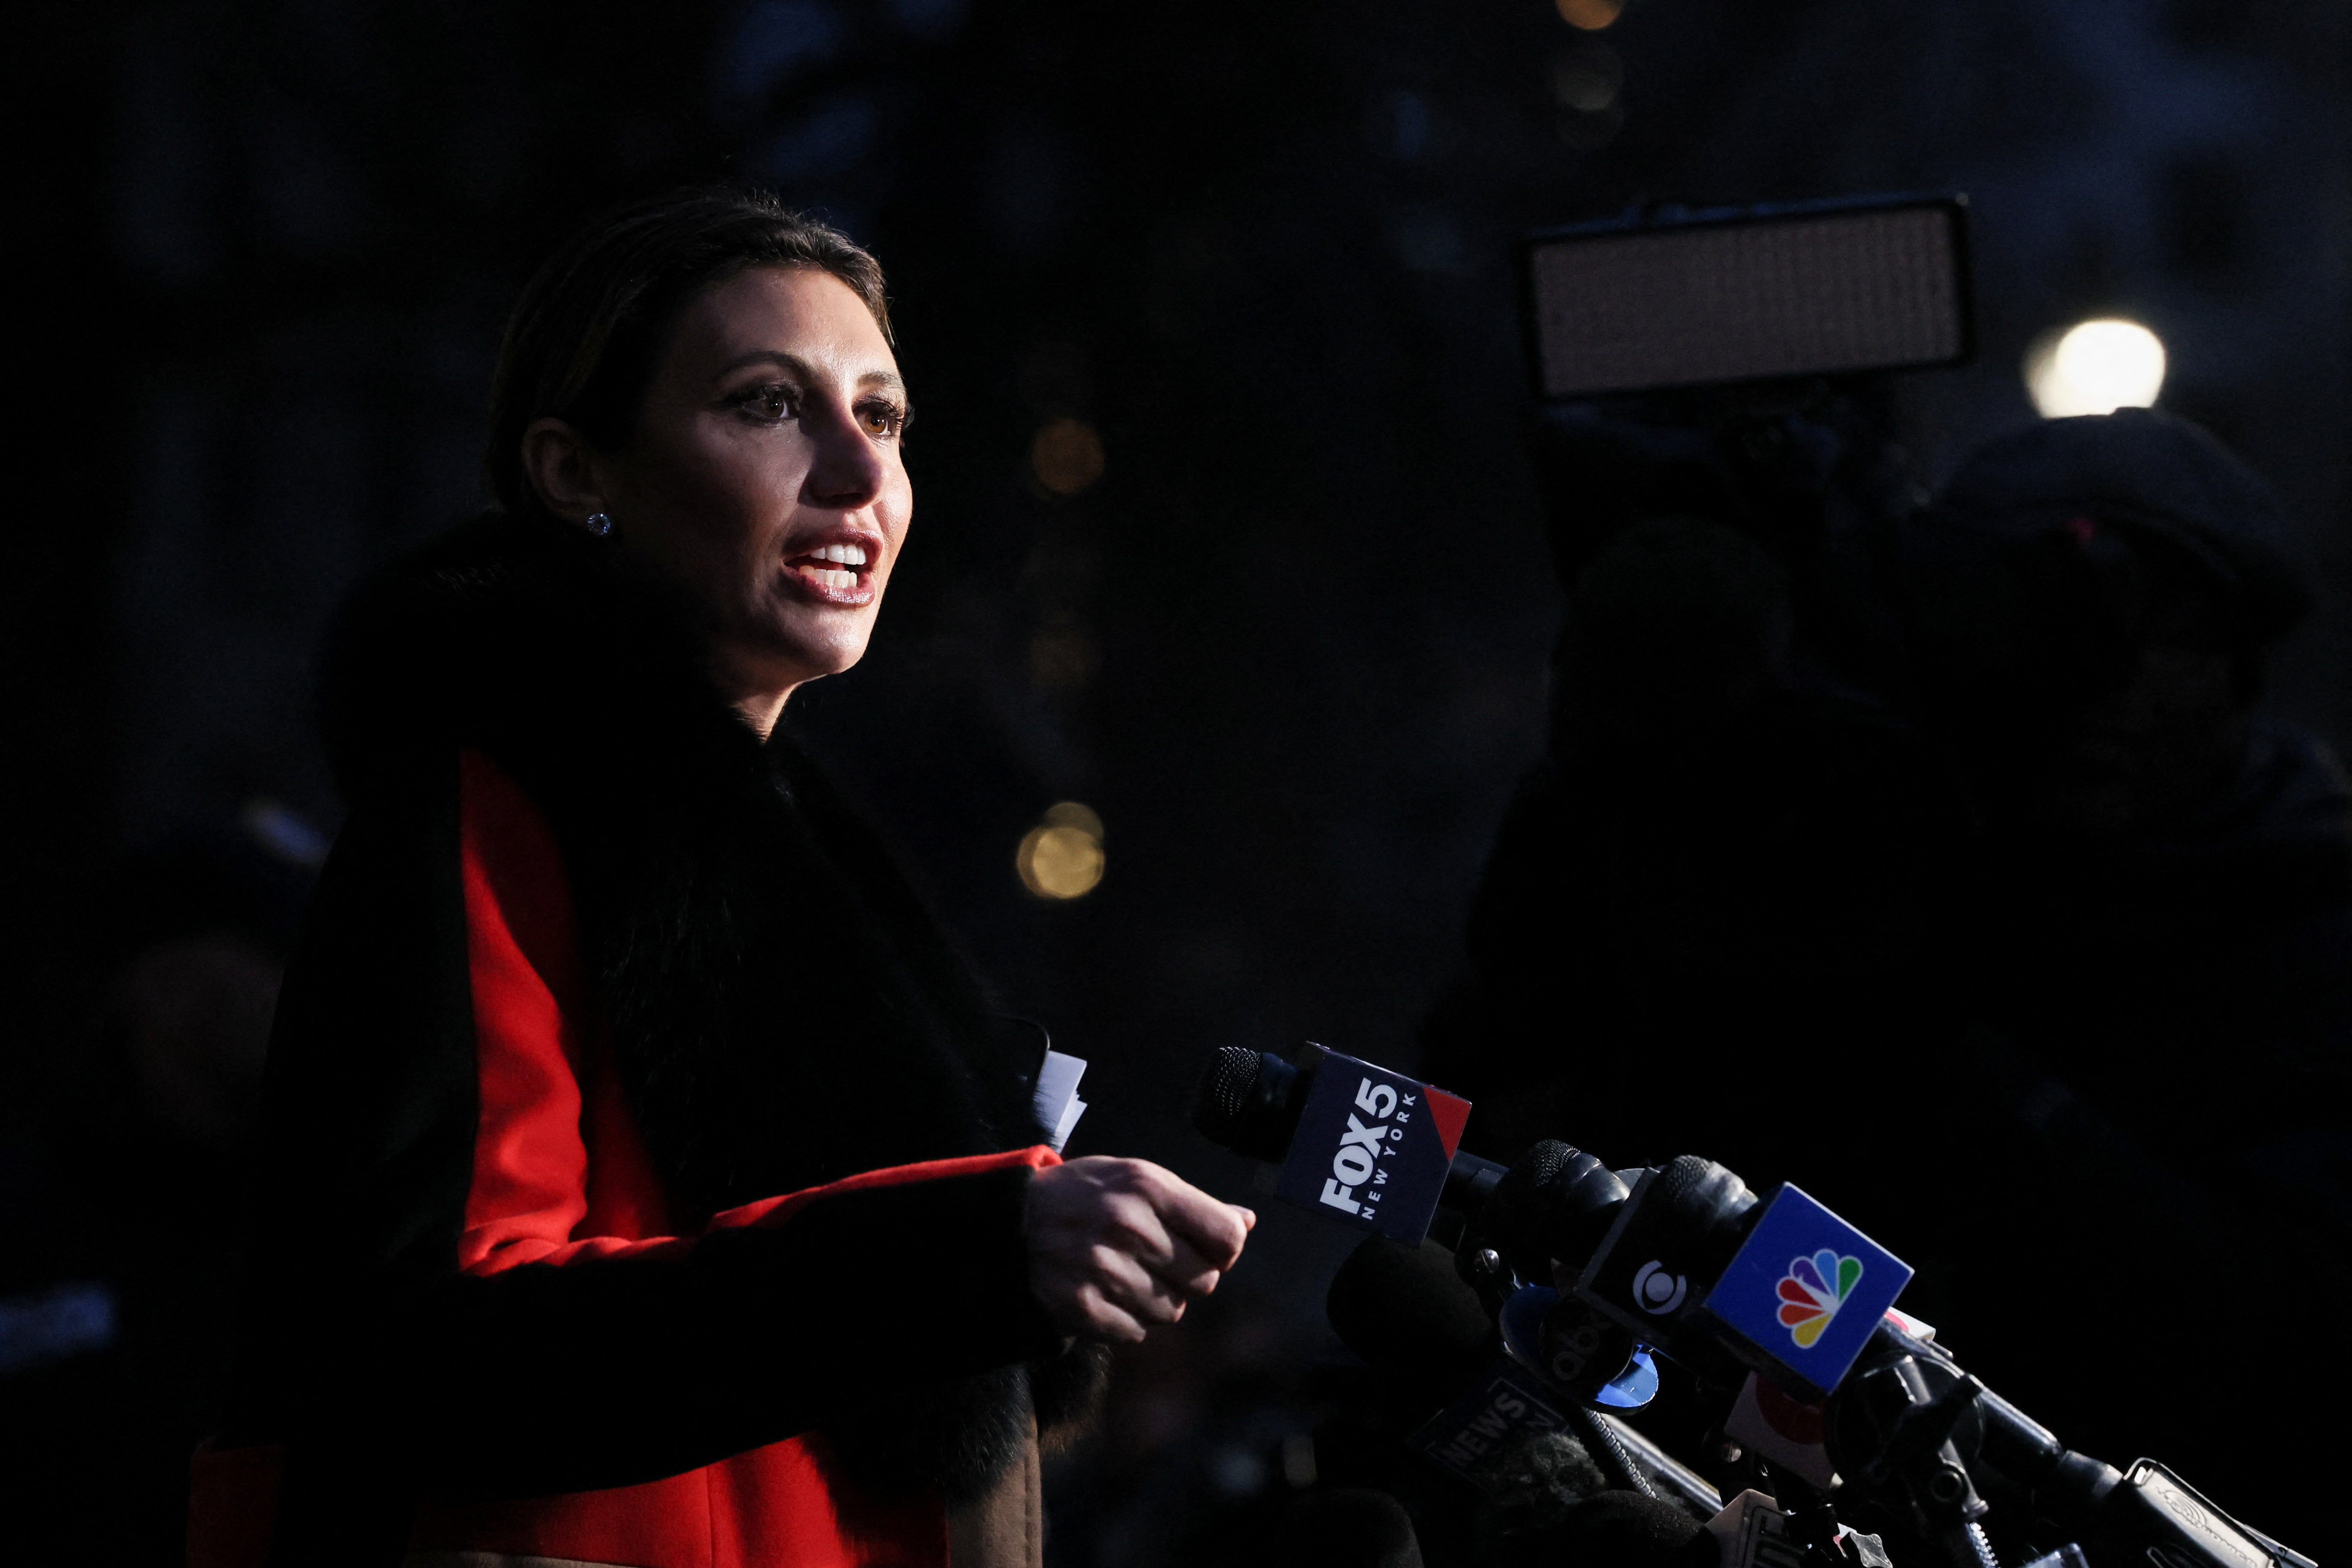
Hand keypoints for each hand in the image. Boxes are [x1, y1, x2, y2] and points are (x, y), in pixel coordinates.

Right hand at [1024, 1156, 1255, 1342]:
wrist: (1010, 1222)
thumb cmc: (1084, 1196)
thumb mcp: (1135, 1179)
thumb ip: (1192, 1203)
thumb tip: (1246, 1221)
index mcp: (1147, 1187)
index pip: (1227, 1236)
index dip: (1225, 1248)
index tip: (1206, 1247)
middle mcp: (1129, 1226)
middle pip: (1204, 1281)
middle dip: (1187, 1277)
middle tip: (1156, 1260)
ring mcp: (1105, 1269)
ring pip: (1172, 1312)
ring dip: (1155, 1300)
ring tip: (1124, 1274)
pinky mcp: (1084, 1306)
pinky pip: (1136, 1333)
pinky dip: (1126, 1321)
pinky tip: (1104, 1293)